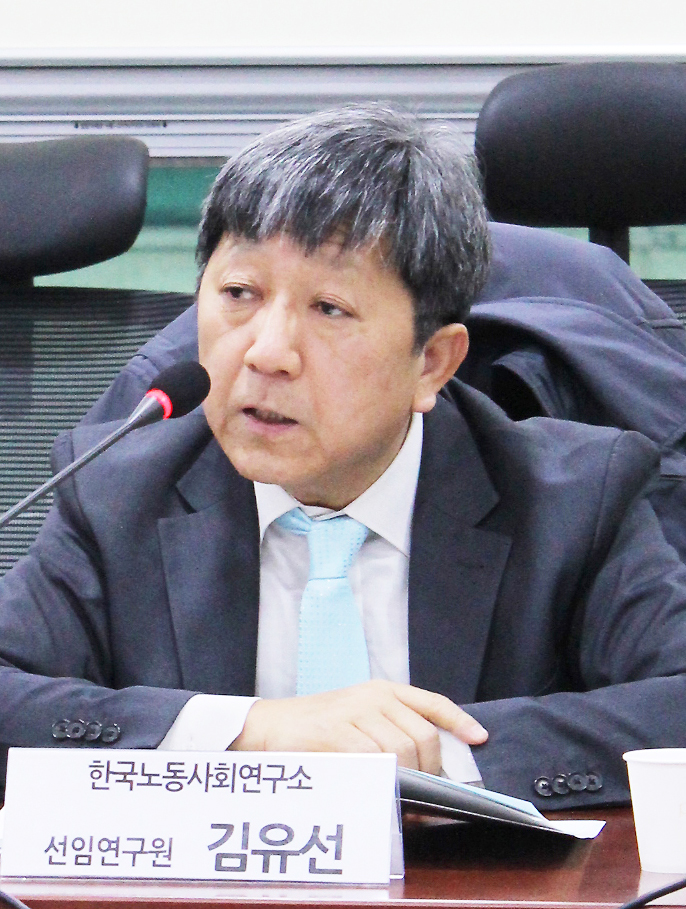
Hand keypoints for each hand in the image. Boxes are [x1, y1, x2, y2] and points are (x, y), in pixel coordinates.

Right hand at [230, 680, 487, 774]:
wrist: (267, 725)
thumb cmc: (315, 729)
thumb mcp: (357, 717)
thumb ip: (389, 731)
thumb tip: (427, 770)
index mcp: (382, 690)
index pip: (431, 702)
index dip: (458, 720)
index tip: (479, 738)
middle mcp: (373, 696)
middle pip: (422, 736)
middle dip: (430, 771)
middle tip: (426, 794)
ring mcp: (354, 712)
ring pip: (401, 752)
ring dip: (407, 783)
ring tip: (403, 801)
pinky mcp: (335, 732)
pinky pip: (372, 761)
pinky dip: (382, 783)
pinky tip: (380, 793)